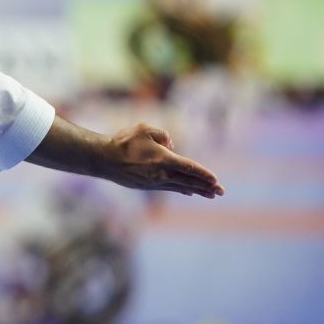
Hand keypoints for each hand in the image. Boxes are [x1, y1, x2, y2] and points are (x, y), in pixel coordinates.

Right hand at [105, 123, 224, 197]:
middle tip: (221, 192)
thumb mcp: (145, 129)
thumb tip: (171, 146)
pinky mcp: (145, 186)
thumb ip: (163, 135)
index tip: (216, 180)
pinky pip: (168, 188)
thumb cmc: (123, 141)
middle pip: (188, 181)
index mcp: (163, 159)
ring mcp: (153, 182)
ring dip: (196, 190)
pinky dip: (181, 189)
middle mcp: (161, 174)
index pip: (189, 167)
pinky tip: (188, 191)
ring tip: (210, 194)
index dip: (204, 174)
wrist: (102, 158)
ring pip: (180, 186)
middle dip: (206, 187)